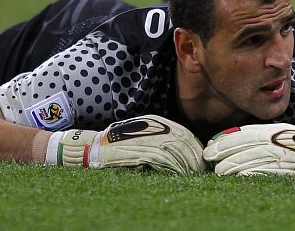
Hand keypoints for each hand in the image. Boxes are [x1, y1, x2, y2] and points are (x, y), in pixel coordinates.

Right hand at [46, 115, 205, 173]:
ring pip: (177, 150)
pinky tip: (181, 174)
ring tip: (193, 174)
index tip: (200, 158)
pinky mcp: (141, 150)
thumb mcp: (140, 135)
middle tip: (200, 169)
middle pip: (183, 140)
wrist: (94, 148)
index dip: (194, 146)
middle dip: (194, 156)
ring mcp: (147, 138)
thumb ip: (158, 139)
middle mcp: (153, 126)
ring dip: (188, 164)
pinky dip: (175, 167)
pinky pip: (165, 159)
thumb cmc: (117, 145)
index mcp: (155, 121)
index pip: (183, 132)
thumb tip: (180, 152)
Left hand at [203, 123, 294, 177]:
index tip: (212, 144)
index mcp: (277, 132)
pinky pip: (270, 173)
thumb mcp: (285, 134)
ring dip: (234, 165)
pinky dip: (253, 174)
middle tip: (208, 157)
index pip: (246, 134)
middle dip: (225, 152)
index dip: (227, 139)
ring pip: (255, 160)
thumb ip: (264, 136)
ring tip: (219, 170)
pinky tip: (240, 178)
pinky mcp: (293, 171)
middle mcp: (281, 142)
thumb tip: (237, 138)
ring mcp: (287, 157)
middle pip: (247, 146)